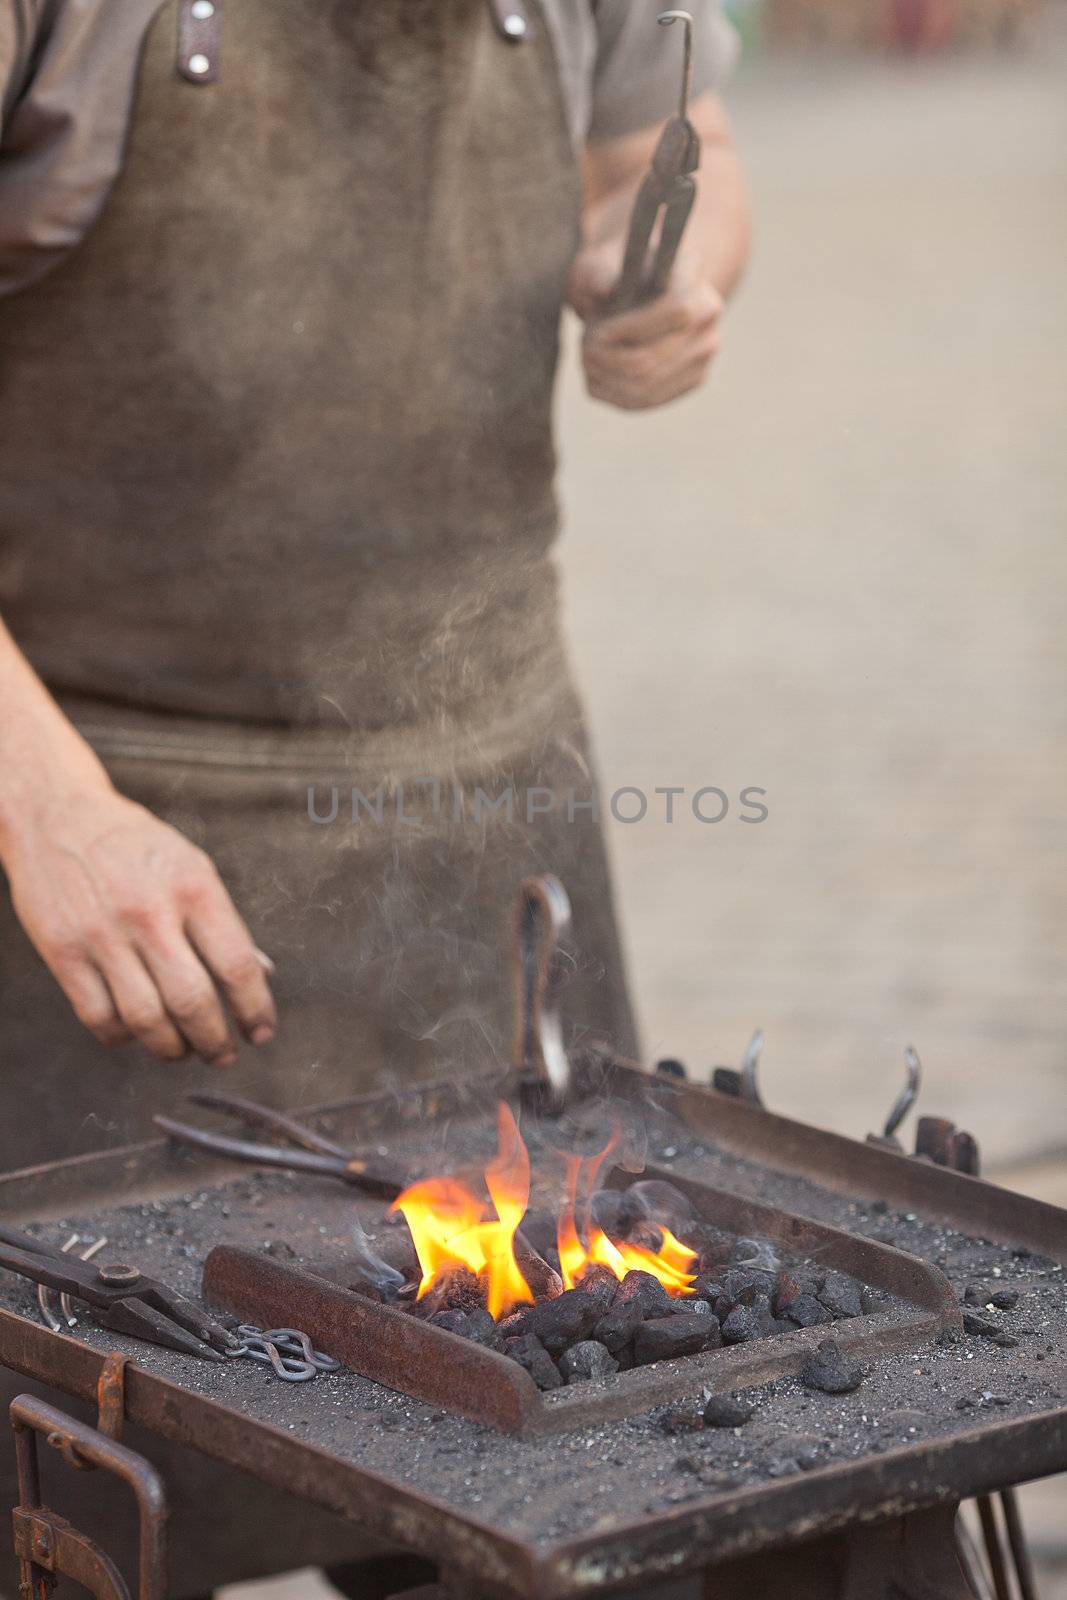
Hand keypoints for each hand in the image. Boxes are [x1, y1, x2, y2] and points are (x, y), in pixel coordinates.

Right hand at [2, 779, 275, 1064]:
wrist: (56, 817)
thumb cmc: (134, 845)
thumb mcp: (191, 866)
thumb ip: (223, 922)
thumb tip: (261, 973)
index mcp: (193, 887)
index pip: (237, 965)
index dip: (255, 1009)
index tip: (262, 1031)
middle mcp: (149, 913)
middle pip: (192, 1002)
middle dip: (216, 1042)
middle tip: (224, 1054)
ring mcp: (102, 935)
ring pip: (146, 1019)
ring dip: (172, 1049)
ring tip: (184, 1050)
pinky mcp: (63, 952)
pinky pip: (99, 1017)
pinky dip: (124, 1038)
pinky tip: (137, 1033)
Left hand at [567, 239, 722, 409]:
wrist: (639, 289)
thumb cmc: (613, 273)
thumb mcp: (600, 263)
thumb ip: (599, 274)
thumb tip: (604, 288)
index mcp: (692, 275)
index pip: (676, 311)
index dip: (630, 328)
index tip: (596, 331)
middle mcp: (708, 315)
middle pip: (654, 358)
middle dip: (607, 359)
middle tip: (584, 347)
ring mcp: (704, 351)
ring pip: (646, 386)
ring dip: (606, 378)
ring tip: (587, 359)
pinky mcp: (693, 378)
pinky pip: (646, 400)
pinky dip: (612, 393)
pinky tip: (596, 376)